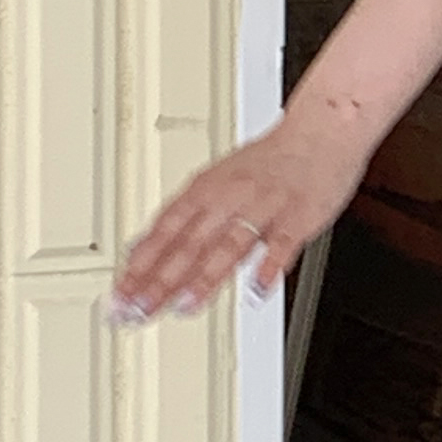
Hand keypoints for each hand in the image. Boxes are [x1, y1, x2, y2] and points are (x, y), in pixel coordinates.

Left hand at [110, 102, 371, 325]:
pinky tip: (256, 291)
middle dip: (160, 280)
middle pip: (188, 243)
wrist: (322, 130)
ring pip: (228, 245)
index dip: (138, 265)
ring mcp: (263, 207)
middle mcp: (229, 198)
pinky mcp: (298, 217)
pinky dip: (268, 268)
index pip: (163, 231)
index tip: (119, 296)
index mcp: (206, 189)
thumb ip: (183, 217)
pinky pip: (282, 245)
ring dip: (204, 278)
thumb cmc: (271, 160)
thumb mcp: (216, 179)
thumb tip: (141, 249)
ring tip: (185, 306)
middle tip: (138, 311)